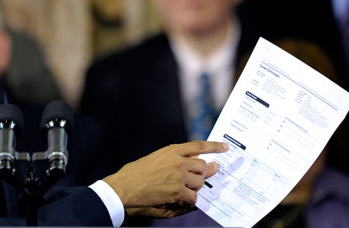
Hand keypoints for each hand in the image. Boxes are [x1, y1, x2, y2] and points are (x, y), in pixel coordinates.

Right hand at [103, 141, 227, 217]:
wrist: (124, 187)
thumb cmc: (137, 174)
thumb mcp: (156, 159)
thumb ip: (178, 161)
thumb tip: (203, 166)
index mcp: (171, 150)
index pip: (198, 146)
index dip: (214, 146)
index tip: (225, 147)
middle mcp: (178, 161)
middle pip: (202, 166)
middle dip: (200, 174)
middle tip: (191, 181)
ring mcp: (179, 176)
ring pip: (199, 182)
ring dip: (193, 188)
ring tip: (178, 191)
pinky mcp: (177, 191)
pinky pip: (193, 198)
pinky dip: (188, 201)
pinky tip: (177, 201)